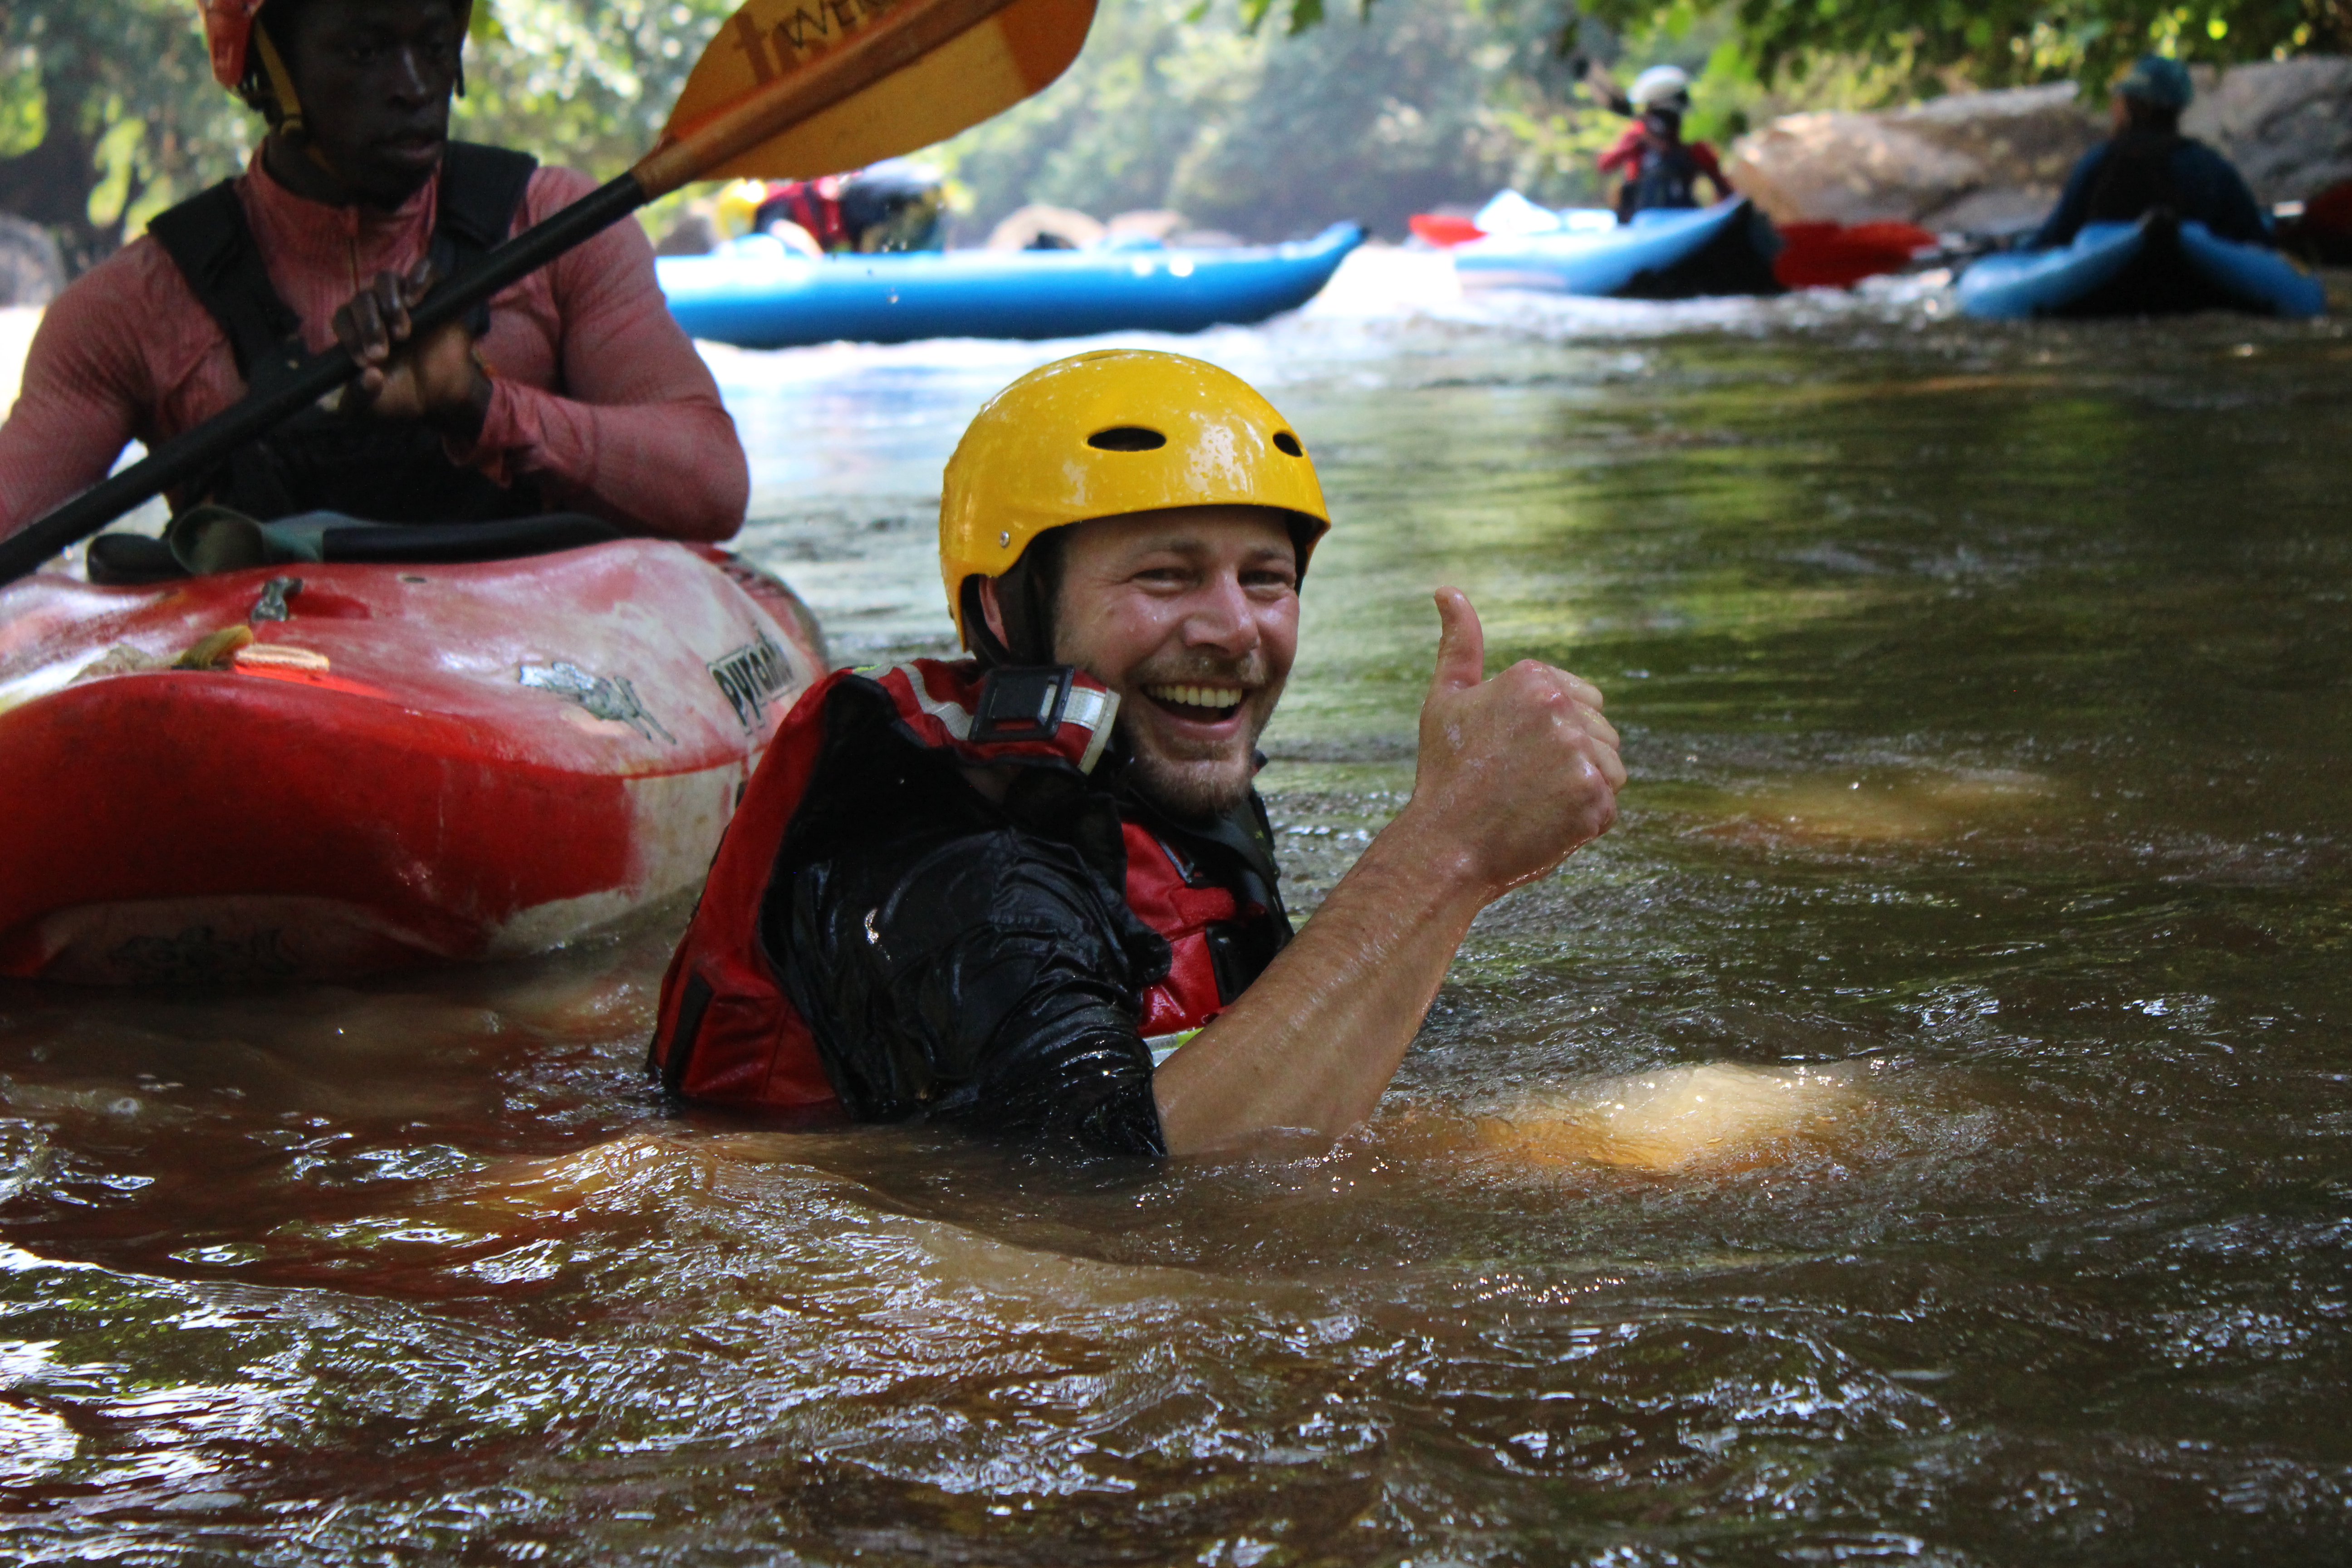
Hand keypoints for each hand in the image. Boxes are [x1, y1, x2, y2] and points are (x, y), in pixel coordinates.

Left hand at [331, 257, 490, 436]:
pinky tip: (415, 299)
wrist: (444, 399)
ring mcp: (407, 301)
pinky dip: (418, 277)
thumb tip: (369, 374)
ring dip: (388, 303)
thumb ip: (357, 397)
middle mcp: (378, 311)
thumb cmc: (405, 399)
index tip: (366, 361)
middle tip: (383, 352)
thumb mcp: (372, 407)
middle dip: (369, 326)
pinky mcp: (436, 295)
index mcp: (358, 331)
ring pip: (386, 280)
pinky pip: (425, 269)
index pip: (343, 317)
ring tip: (402, 332)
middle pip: (362, 298)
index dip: (349, 335)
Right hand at [1397, 587, 1623, 900]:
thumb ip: (1460, 642)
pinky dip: (1583, 822)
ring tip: (1534, 803)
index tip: (1518, 755)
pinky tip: (1545, 824)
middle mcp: (1561, 709)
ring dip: (1582, 789)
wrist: (1444, 846)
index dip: (1556, 731)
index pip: (1585, 698)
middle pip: (1603, 732)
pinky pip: (1608, 808)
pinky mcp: (1595, 800)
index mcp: (1533, 678)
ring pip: (1612, 768)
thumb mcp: (1446, 698)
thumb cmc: (1445, 773)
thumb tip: (1448, 589)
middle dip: (1573, 758)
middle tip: (1522, 783)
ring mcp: (1581, 755)